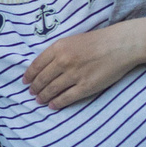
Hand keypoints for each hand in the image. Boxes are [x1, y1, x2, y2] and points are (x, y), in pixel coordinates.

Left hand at [22, 22, 144, 108]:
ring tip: (39, 100)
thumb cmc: (97, 41)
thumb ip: (58, 52)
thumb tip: (44, 66)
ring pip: (52, 90)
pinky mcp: (86, 86)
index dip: (29, 76)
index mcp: (59, 48)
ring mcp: (74, 75)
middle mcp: (64, 61)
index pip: (37, 65)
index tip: (25, 82)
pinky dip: (57, 103)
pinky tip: (53, 105)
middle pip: (42, 79)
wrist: (120, 45)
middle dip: (35, 88)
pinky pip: (67, 98)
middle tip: (32, 93)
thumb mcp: (72, 40)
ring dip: (43, 97)